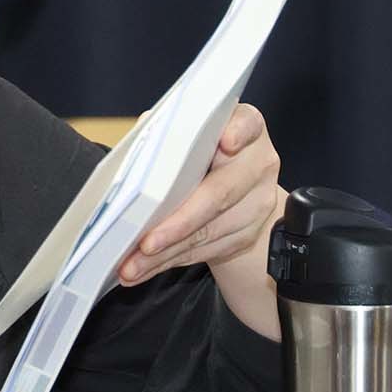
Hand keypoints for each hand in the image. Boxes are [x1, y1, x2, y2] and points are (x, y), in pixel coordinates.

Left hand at [118, 103, 281, 285]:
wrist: (229, 181)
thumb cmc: (197, 150)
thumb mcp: (184, 131)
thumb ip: (167, 129)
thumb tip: (141, 138)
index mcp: (245, 127)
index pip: (247, 124)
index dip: (238, 133)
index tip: (226, 142)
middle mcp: (257, 163)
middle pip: (221, 193)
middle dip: (179, 222)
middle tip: (145, 243)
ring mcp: (257, 202)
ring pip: (211, 232)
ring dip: (167, 252)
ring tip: (133, 265)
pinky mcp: (248, 233)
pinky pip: (208, 251)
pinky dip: (172, 260)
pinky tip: (146, 267)